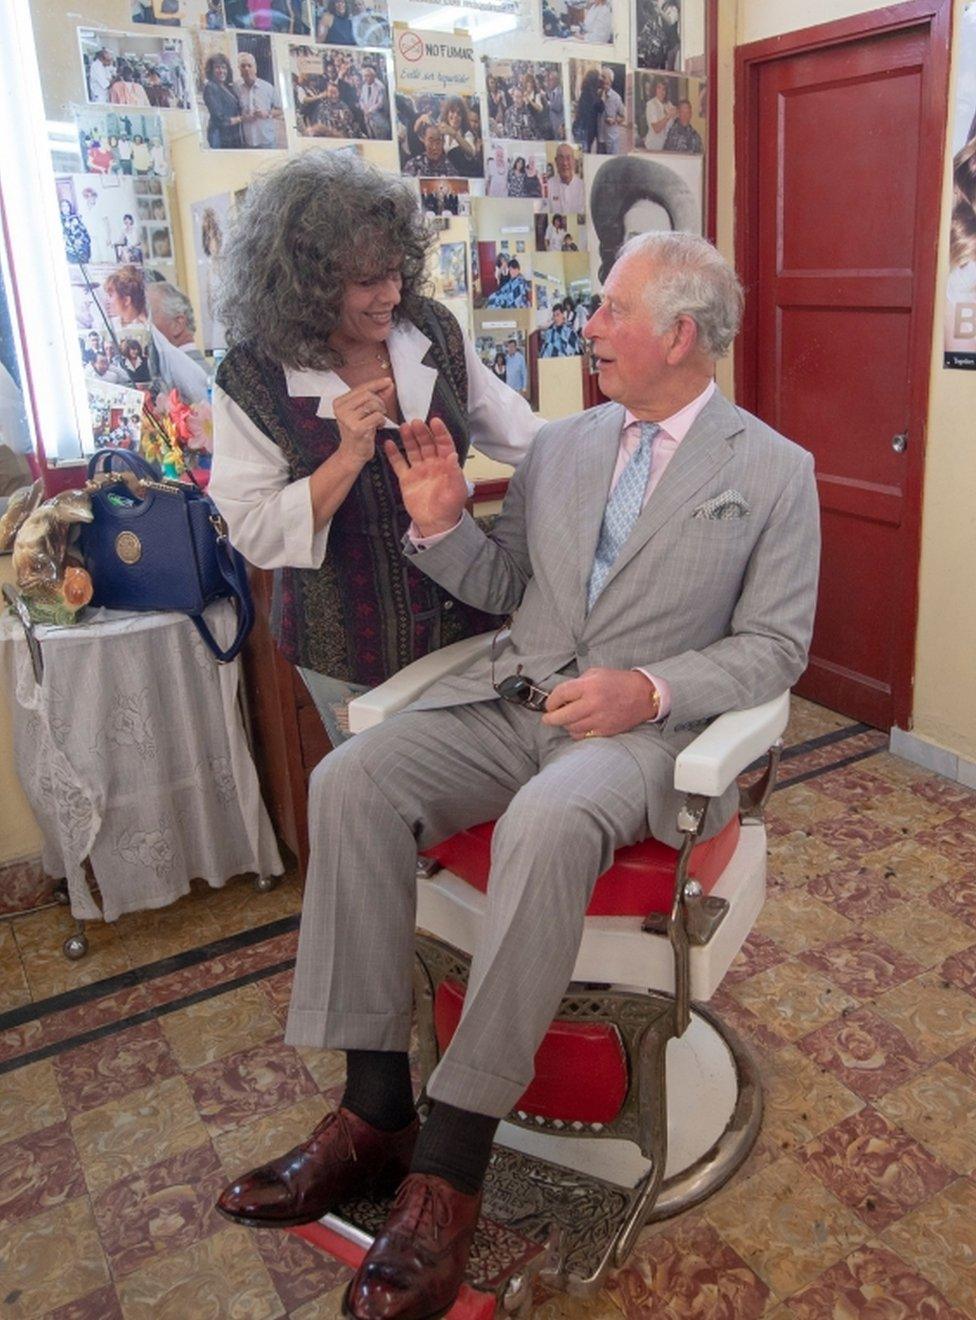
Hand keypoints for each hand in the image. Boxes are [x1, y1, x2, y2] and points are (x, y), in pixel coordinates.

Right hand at [333, 376, 393, 466]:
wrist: (351, 455)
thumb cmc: (358, 433)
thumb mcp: (363, 412)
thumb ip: (374, 397)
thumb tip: (388, 384)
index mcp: (339, 402)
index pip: (360, 388)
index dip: (376, 384)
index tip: (388, 381)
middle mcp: (341, 409)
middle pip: (368, 395)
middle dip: (380, 402)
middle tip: (381, 411)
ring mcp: (348, 419)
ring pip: (373, 404)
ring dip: (381, 412)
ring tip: (378, 420)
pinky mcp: (357, 428)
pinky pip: (377, 416)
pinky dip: (381, 421)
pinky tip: (377, 427)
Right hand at [383, 418, 468, 536]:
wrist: (435, 524)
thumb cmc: (450, 507)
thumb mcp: (457, 490)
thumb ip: (455, 473)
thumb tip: (452, 455)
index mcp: (447, 464)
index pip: (444, 444)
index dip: (440, 432)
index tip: (435, 421)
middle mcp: (432, 463)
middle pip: (427, 444)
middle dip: (422, 432)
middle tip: (416, 422)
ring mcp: (418, 470)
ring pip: (413, 450)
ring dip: (409, 438)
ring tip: (404, 427)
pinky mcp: (406, 479)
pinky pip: (399, 464)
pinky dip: (393, 454)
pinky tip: (388, 443)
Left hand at [542, 668, 658, 739]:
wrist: (643, 695)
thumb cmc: (619, 682)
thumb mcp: (596, 673)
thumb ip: (578, 683)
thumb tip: (561, 695)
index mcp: (589, 686)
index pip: (560, 694)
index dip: (551, 701)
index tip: (549, 704)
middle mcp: (593, 703)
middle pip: (562, 716)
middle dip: (550, 718)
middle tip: (547, 718)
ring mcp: (599, 719)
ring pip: (571, 728)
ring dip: (565, 725)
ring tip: (566, 720)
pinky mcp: (605, 731)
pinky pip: (583, 736)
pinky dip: (577, 732)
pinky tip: (578, 726)